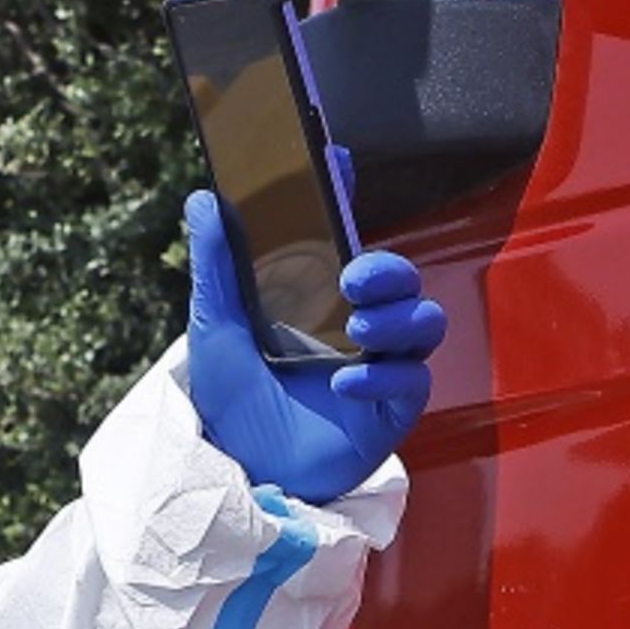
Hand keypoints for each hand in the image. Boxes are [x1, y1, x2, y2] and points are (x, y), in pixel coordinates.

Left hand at [178, 195, 447, 503]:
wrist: (239, 469)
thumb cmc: (233, 399)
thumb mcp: (217, 328)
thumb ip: (217, 266)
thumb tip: (205, 199)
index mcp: (324, 299)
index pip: (351, 240)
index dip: (350, 197)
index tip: (338, 159)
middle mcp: (360, 328)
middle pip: (403, 282)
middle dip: (389, 272)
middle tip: (353, 279)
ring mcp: (380, 369)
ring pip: (424, 325)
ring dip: (396, 321)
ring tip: (356, 332)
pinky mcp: (390, 412)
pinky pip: (412, 383)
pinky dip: (382, 380)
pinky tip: (344, 383)